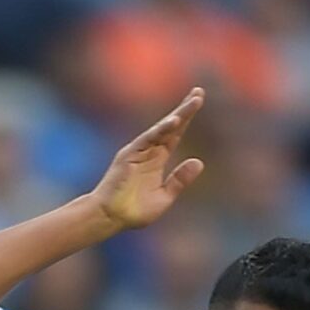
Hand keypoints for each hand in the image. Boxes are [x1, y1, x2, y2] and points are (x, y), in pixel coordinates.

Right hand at [89, 88, 207, 231]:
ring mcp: (138, 151)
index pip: (175, 135)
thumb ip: (180, 180)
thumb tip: (199, 162)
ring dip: (179, 115)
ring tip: (195, 101)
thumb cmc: (133, 212)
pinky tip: (175, 121)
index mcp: (157, 159)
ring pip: (162, 129)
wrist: (109, 218)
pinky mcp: (129, 155)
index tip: (197, 101)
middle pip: (170, 126)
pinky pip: (148, 139)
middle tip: (199, 91)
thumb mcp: (164, 197)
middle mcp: (148, 151)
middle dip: (185, 109)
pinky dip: (161, 129)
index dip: (186, 119)